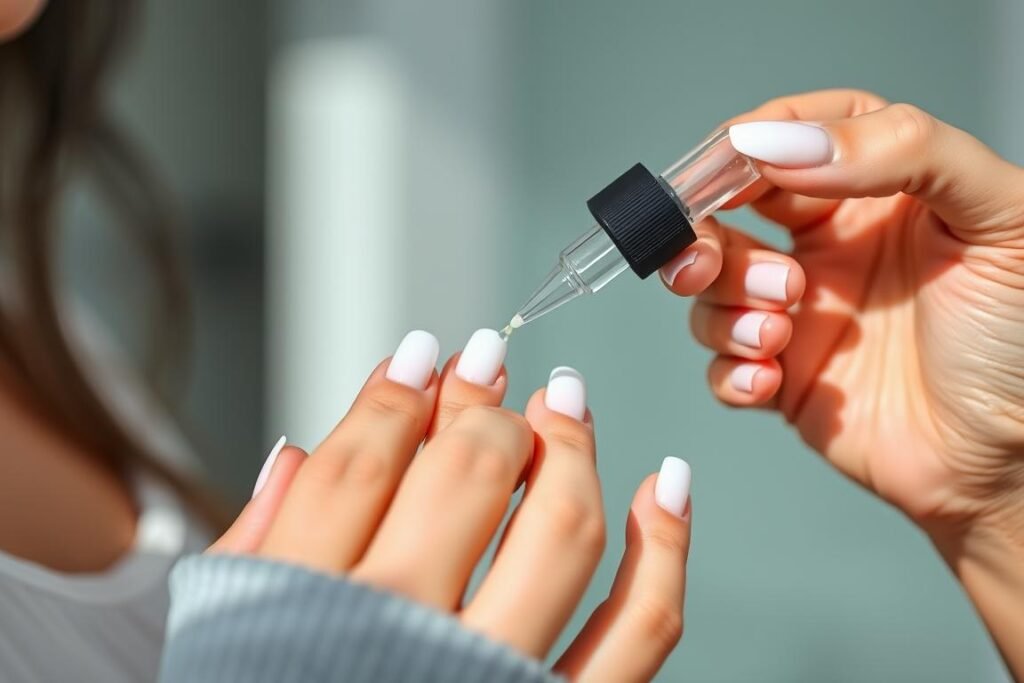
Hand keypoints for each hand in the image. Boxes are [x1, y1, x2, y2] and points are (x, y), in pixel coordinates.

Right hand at [212, 329, 693, 681]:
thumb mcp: (223, 645)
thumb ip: (254, 550)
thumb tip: (296, 449)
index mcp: (305, 614)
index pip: (360, 464)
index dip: (396, 393)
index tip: (423, 355)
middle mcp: (404, 639)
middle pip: (467, 476)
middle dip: (483, 403)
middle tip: (491, 364)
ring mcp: (496, 682)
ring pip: (563, 532)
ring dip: (573, 448)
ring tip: (565, 400)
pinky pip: (642, 630)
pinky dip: (666, 549)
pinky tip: (666, 483)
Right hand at [662, 89, 1023, 674]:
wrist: (1016, 459)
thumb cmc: (1023, 338)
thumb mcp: (998, 214)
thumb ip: (903, 150)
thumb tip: (782, 143)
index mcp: (874, 193)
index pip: (788, 139)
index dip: (742, 147)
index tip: (721, 171)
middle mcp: (827, 249)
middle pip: (725, 214)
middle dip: (698, 234)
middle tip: (706, 262)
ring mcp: (801, 316)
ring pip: (711, 291)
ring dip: (726, 308)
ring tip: (777, 331)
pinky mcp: (785, 381)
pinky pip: (719, 368)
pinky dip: (728, 371)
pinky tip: (768, 377)